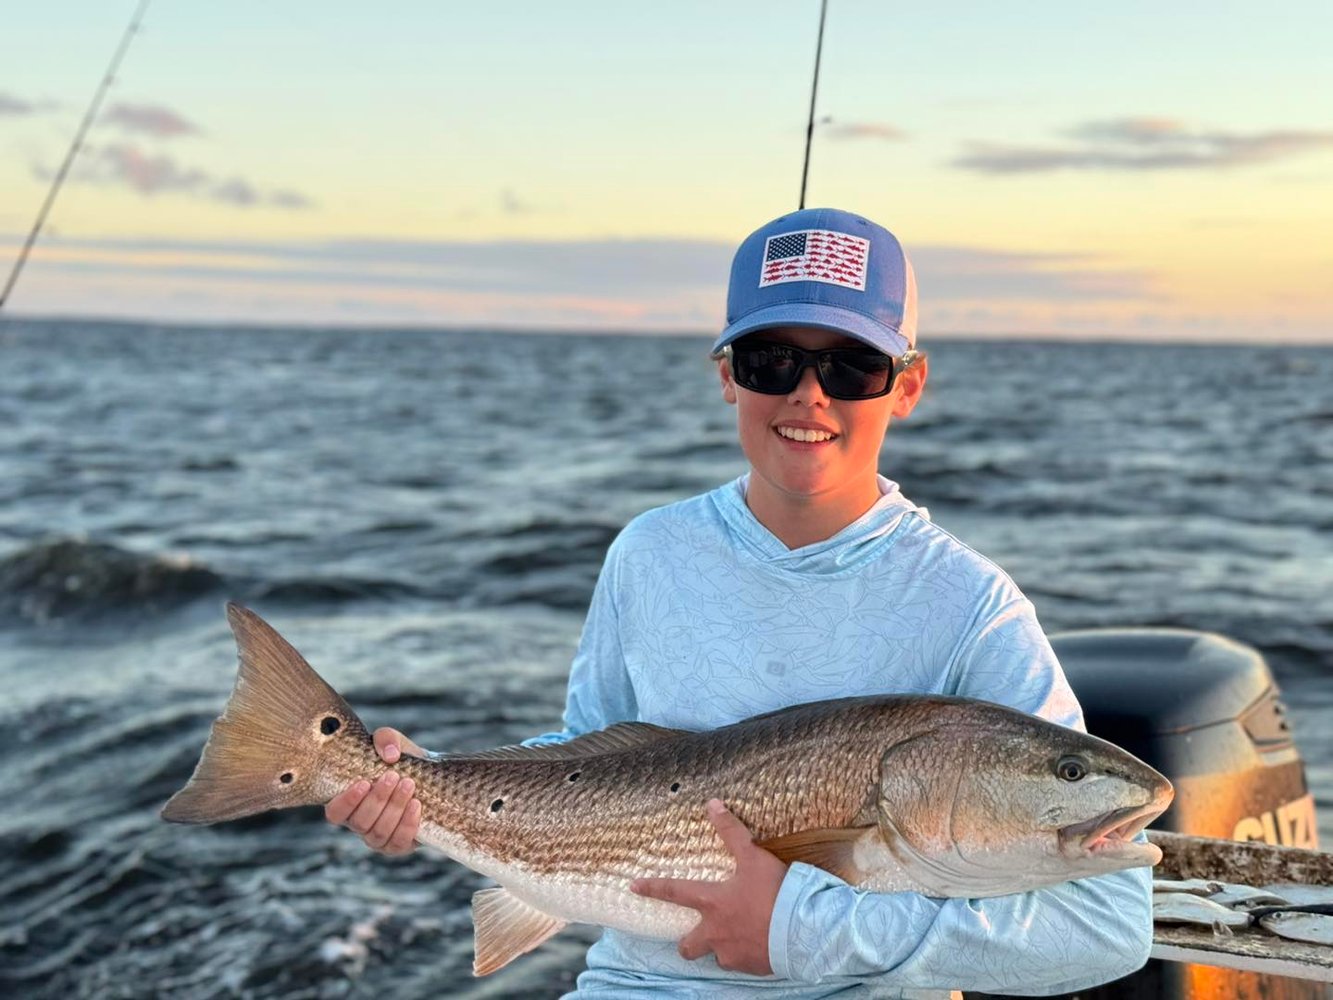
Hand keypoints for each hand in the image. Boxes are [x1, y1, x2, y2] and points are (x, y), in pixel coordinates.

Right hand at [324, 727, 423, 854]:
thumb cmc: (400, 760)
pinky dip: (407, 825)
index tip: (363, 783)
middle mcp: (359, 824)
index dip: (346, 802)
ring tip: (409, 785)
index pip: (335, 813)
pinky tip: (417, 805)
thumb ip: (385, 739)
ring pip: (378, 833)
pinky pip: (398, 844)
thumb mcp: (391, 743)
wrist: (428, 776)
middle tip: (393, 777)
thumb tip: (390, 755)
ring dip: (394, 808)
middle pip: (360, 822)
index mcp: (348, 803)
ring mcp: (378, 838)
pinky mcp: (398, 845)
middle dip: (378, 799)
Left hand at [631, 799, 786, 975]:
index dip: (652, 888)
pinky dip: (745, 955)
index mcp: (712, 903)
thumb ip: (732, 832)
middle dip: (686, 943)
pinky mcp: (750, 968)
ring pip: (715, 956)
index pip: (674, 892)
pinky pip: (741, 963)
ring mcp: (732, 954)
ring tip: (736, 937)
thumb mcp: (753, 857)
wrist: (801, 930)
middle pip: (687, 946)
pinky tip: (758, 944)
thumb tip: (712, 804)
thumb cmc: (774, 892)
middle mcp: (715, 932)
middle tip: (693, 936)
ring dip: (720, 948)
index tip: (634, 887)